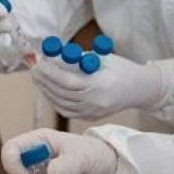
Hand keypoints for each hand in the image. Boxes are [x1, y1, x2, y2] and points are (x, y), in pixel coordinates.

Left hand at [31, 52, 162, 119]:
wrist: (140, 89)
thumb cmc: (122, 69)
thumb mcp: (101, 58)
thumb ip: (77, 60)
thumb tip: (52, 56)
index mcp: (99, 86)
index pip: (67, 81)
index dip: (50, 72)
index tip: (39, 62)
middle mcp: (94, 102)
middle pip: (61, 93)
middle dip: (44, 80)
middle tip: (33, 68)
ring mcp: (92, 112)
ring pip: (61, 104)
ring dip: (46, 90)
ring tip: (37, 78)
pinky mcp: (91, 117)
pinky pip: (67, 111)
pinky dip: (54, 101)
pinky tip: (48, 91)